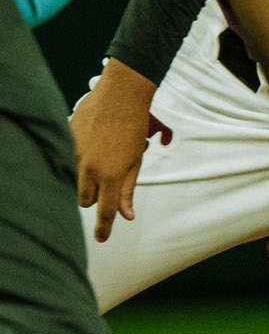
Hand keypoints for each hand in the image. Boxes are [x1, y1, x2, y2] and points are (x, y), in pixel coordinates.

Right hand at [71, 60, 159, 241]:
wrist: (121, 94)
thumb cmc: (134, 127)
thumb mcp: (136, 161)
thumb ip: (129, 189)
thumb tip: (126, 216)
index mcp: (110, 174)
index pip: (106, 210)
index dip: (104, 228)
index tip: (102, 239)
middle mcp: (89, 167)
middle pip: (86, 199)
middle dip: (96, 198)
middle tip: (109, 181)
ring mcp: (74, 153)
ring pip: (76, 180)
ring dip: (88, 178)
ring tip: (105, 157)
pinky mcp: (66, 139)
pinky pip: (70, 158)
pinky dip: (81, 158)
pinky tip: (95, 142)